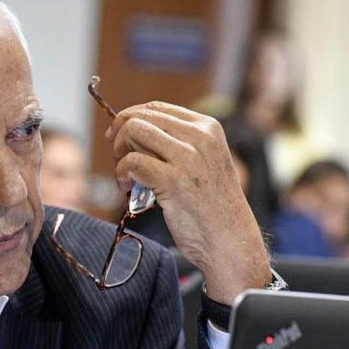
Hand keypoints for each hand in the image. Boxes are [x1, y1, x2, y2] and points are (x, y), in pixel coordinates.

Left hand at [106, 101, 269, 304]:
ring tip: (126, 174)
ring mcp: (189, 158)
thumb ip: (174, 143)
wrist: (230, 241)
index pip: (155, 107)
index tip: (118, 137)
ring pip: (133, 132)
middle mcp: (201, 137)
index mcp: (208, 127)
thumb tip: (128, 129)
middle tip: (120, 158)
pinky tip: (128, 187)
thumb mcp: (201, 162)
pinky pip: (132, 162)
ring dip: (120, 153)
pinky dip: (121, 173)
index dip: (129, 118)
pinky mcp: (175, 180)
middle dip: (120, 135)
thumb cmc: (210, 205)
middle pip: (140, 117)